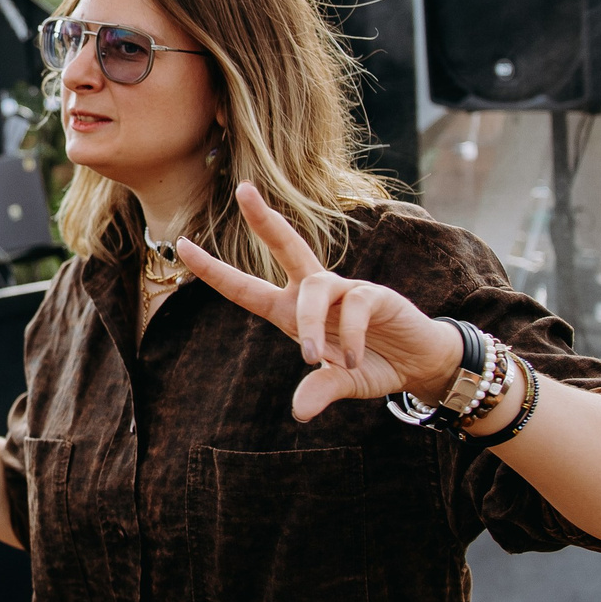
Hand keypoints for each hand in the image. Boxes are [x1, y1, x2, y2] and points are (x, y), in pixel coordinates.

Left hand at [176, 183, 463, 420]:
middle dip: (265, 219)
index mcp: (291, 312)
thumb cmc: (371, 365)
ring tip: (317, 359)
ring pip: (313, 289)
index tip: (180, 245)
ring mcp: (345, 289)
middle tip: (244, 190)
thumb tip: (300, 412)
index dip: (214, 270)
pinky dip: (349, 338)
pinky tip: (354, 360)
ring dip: (310, 325)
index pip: (246, 288)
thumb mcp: (341, 383)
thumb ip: (320, 390)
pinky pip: (353, 307)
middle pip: (287, 246)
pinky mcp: (374, 295)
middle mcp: (314, 293)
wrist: (419, 364)